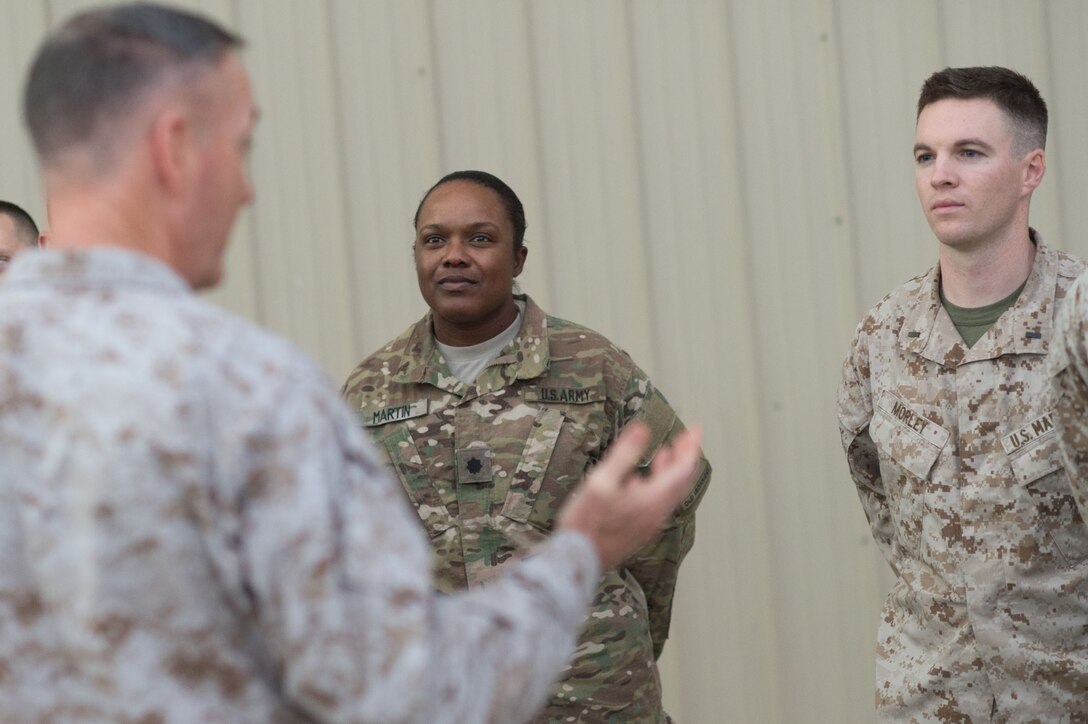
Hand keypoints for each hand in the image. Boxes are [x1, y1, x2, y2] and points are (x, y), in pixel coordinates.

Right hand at [557, 422, 702, 570]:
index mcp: (653, 500)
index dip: (691, 447)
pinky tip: (638, 481)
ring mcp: (649, 524)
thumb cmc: (587, 524)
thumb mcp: (601, 482)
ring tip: (664, 453)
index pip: (684, 469)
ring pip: (668, 493)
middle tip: (684, 439)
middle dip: (684, 457)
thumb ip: (624, 455)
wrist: (578, 561)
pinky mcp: (639, 531)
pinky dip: (655, 486)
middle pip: (680, 481)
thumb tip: (642, 430)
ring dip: (669, 471)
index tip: (695, 430)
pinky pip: (656, 504)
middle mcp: (657, 513)